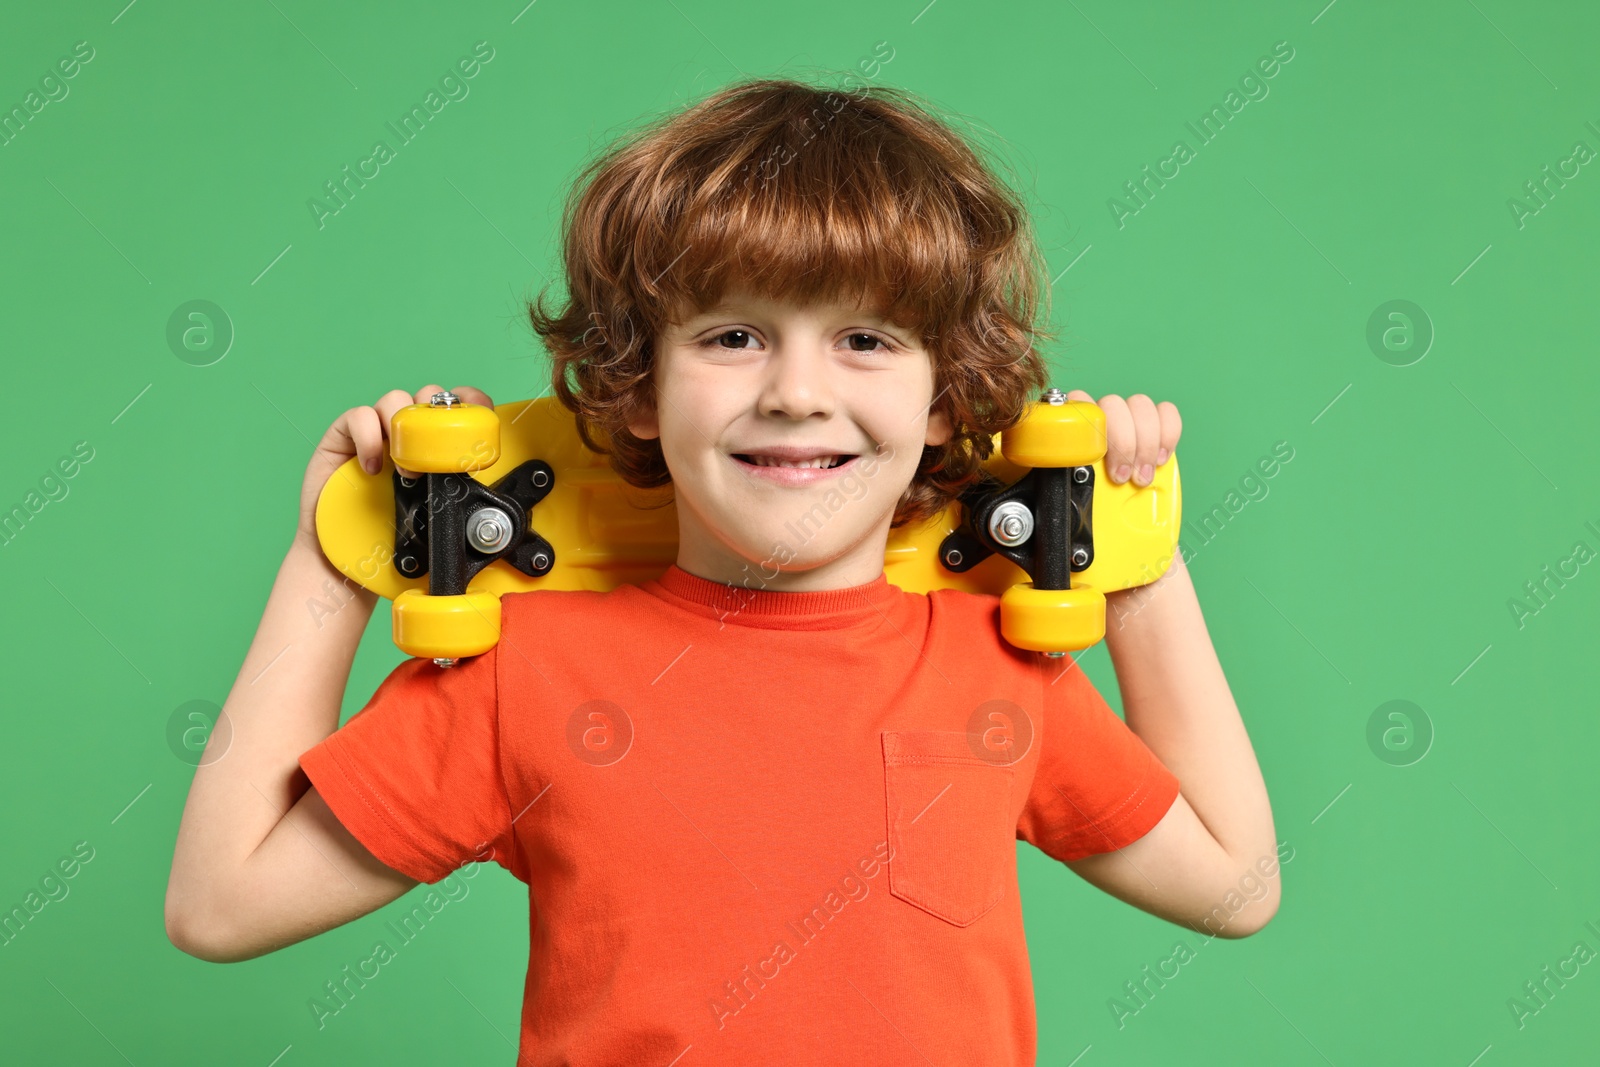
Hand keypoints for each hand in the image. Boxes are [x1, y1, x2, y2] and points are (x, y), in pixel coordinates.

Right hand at [293, 384, 494, 554]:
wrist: (343, 559)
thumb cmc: (389, 539)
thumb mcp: (434, 520)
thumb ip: (456, 504)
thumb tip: (490, 514)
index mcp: (434, 446)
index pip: (457, 406)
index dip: (470, 400)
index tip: (480, 411)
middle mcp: (406, 434)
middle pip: (426, 397)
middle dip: (433, 418)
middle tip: (432, 461)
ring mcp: (375, 433)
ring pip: (394, 400)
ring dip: (402, 428)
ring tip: (404, 471)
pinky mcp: (342, 438)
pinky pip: (358, 416)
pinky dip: (368, 435)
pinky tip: (372, 467)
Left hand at [1064, 391, 1180, 487]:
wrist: (1101, 505)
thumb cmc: (1080, 491)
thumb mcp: (1065, 488)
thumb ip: (1061, 477)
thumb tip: (1056, 483)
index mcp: (1073, 422)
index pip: (1078, 400)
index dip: (1090, 426)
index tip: (1097, 458)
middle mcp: (1100, 412)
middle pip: (1113, 404)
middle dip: (1122, 443)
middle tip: (1122, 477)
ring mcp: (1128, 414)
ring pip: (1140, 405)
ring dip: (1146, 442)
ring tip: (1143, 474)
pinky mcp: (1155, 423)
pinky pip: (1166, 411)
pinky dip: (1168, 434)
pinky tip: (1160, 458)